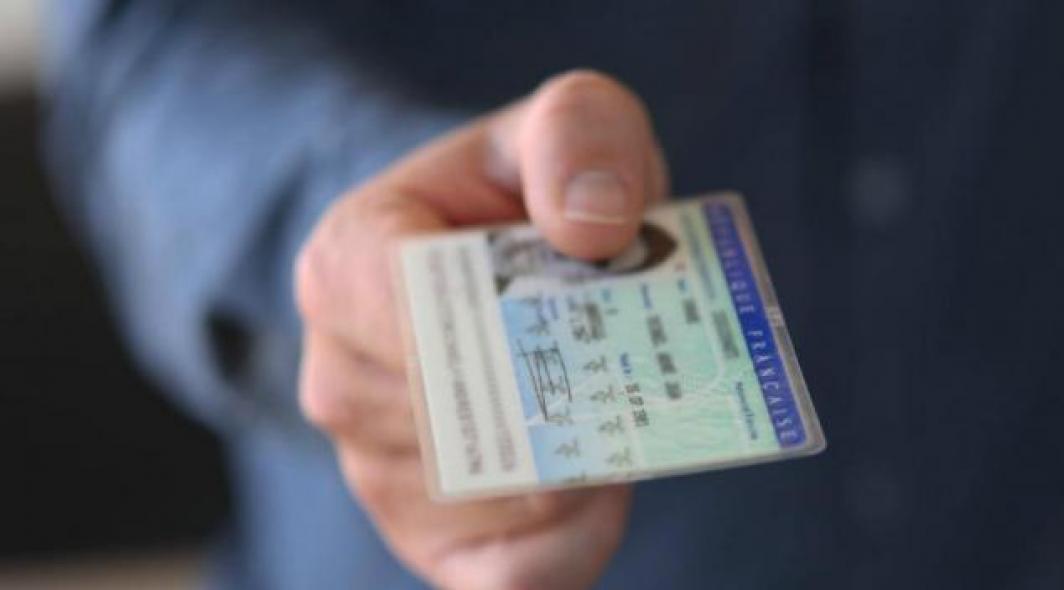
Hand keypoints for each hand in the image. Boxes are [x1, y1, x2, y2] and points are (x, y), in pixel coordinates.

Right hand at [295, 70, 668, 589]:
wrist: (492, 269)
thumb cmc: (525, 198)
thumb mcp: (565, 124)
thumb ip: (579, 135)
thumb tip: (593, 226)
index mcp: (347, 265)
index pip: (409, 312)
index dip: (513, 321)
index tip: (595, 297)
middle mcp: (344, 378)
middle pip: (473, 420)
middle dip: (575, 394)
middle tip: (638, 357)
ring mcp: (379, 470)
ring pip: (512, 499)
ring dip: (594, 458)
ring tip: (618, 399)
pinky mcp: (431, 540)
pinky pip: (515, 574)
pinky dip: (579, 539)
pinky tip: (601, 484)